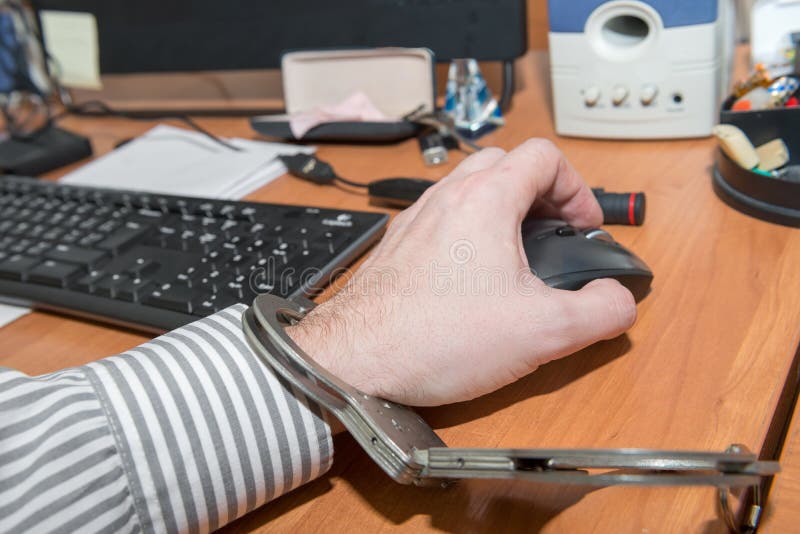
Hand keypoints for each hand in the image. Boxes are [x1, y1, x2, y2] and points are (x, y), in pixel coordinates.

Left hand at [288, 139, 636, 405]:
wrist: (356, 360)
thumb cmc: (434, 337)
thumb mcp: (542, 331)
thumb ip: (599, 312)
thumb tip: (617, 301)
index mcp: (485, 199)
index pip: (544, 156)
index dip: (577, 187)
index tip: (582, 225)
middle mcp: (445, 198)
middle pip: (504, 161)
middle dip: (539, 190)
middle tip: (554, 229)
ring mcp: (416, 219)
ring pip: (467, 186)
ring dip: (500, 206)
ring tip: (516, 251)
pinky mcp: (397, 246)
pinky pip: (440, 217)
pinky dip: (466, 229)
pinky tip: (471, 275)